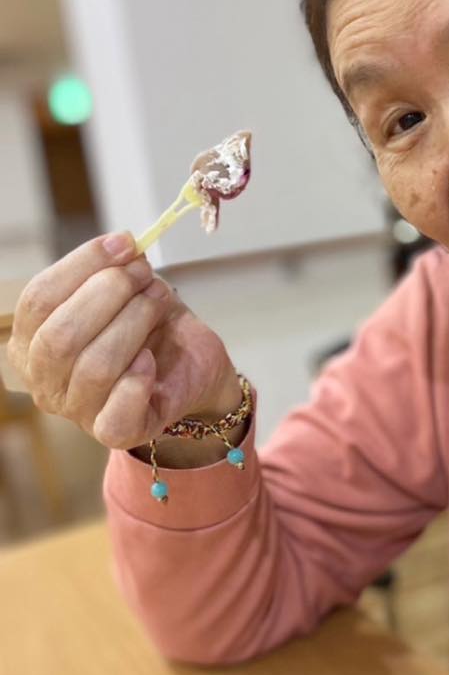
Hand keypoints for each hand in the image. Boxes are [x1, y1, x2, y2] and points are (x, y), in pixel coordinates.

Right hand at [5, 232, 239, 451]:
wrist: (190, 365)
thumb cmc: (147, 325)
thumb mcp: (126, 290)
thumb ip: (113, 270)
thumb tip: (123, 246)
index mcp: (31, 340)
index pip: (38, 300)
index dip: (82, 266)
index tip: (124, 243)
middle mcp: (44, 379)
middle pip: (59, 335)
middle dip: (109, 293)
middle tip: (144, 274)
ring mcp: (76, 410)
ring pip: (93, 366)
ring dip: (133, 322)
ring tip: (158, 300)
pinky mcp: (114, 431)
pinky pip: (117, 412)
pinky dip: (136, 379)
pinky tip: (151, 357)